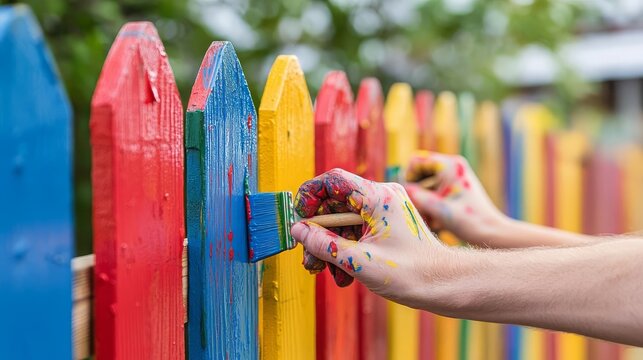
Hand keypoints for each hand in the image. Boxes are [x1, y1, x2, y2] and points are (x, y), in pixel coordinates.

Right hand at [291, 168, 450, 306]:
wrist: (446, 286)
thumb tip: (297, 229)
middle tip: (309, 259)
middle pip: (335, 204)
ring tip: (328, 273)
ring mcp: (386, 209)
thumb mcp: (360, 261)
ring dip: (332, 245)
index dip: (310, 196)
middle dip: (319, 232)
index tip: (299, 219)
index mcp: (378, 197)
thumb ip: (325, 244)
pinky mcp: (388, 223)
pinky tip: (344, 274)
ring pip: (344, 220)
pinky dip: (347, 248)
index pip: (333, 180)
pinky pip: (357, 229)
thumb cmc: (412, 274)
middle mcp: (382, 196)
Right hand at [404, 151, 506, 246]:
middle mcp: (453, 167)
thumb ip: (416, 196)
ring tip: (426, 218)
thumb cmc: (468, 221)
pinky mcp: (455, 188)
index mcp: (450, 165)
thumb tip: (400, 189)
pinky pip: (434, 191)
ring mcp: (454, 177)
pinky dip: (430, 204)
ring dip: (422, 199)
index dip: (408, 176)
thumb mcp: (437, 209)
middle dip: (415, 190)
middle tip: (415, 208)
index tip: (409, 195)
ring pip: (426, 183)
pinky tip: (434, 221)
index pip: (417, 161)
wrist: (492, 232)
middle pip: (420, 172)